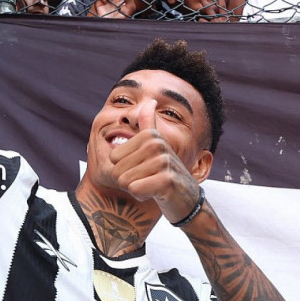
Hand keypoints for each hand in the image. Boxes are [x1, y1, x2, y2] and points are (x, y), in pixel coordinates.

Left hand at [109, 100, 199, 221]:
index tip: (143, 169)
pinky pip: (135, 190)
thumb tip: (150, 100)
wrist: (186, 200)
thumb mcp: (155, 147)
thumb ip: (148, 124)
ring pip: (125, 181)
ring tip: (152, 185)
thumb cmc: (164, 174)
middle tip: (148, 180)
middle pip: (117, 169)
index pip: (113, 157)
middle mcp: (157, 144)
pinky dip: (142, 196)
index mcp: (150, 136)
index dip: (124, 168)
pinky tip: (155, 194)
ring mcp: (163, 161)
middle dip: (129, 180)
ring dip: (136, 189)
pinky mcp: (166, 180)